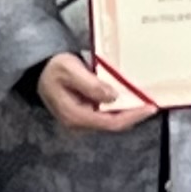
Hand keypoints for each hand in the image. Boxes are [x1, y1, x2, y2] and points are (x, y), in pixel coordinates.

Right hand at [35, 53, 153, 133]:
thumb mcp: (71, 70)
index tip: (149, 107)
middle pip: (113, 123)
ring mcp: (82, 119)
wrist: (38, 70)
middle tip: (152, 103)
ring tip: (144, 100)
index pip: (110, 122)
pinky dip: (119, 107)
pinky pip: (106, 113)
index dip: (132, 116)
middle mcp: (79, 122)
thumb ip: (91, 85)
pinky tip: (128, 97)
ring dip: (128, 111)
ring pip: (111, 119)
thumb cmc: (53, 68)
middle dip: (133, 115)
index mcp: (75, 116)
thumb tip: (113, 96)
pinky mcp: (84, 113)